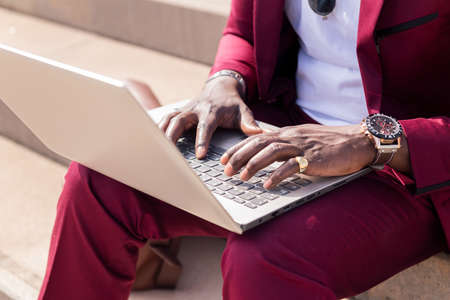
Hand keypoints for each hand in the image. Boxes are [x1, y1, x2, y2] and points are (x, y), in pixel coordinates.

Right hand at [159, 76, 261, 157]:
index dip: (202, 140)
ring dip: (161, 133)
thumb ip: (250, 123)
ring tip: (155, 149)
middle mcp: (195, 109)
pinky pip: (165, 119)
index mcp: (212, 111)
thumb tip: (259, 134)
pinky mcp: (179, 112)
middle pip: (180, 121)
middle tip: (167, 153)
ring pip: (169, 119)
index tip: (200, 155)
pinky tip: (152, 141)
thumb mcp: (243, 111)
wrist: (221, 88)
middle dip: (173, 136)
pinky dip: (158, 128)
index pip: (205, 127)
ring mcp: (185, 110)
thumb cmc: (233, 105)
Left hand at [220, 124, 375, 188]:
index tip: (225, 158)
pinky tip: (268, 184)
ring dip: (254, 165)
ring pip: (272, 152)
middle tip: (226, 170)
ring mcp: (302, 147)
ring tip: (242, 177)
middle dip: (240, 156)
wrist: (358, 141)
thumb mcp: (304, 140)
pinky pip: (292, 166)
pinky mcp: (314, 158)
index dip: (238, 148)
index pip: (257, 138)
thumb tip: (269, 155)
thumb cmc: (331, 143)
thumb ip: (287, 145)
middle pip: (259, 143)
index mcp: (288, 133)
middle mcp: (292, 137)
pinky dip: (278, 175)